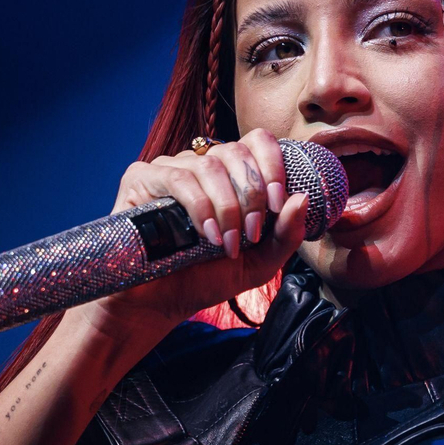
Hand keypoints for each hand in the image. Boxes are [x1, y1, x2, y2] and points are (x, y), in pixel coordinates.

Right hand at [78, 128, 308, 334]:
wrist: (163, 302)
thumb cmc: (209, 277)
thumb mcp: (260, 261)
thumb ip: (285, 234)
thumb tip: (302, 198)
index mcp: (231, 175)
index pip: (258, 141)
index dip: (273, 166)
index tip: (278, 204)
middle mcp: (201, 164)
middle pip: (237, 151)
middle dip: (252, 194)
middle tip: (251, 234)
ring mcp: (170, 168)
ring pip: (210, 165)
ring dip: (227, 207)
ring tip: (227, 244)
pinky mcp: (142, 178)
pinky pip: (178, 178)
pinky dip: (200, 207)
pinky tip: (206, 236)